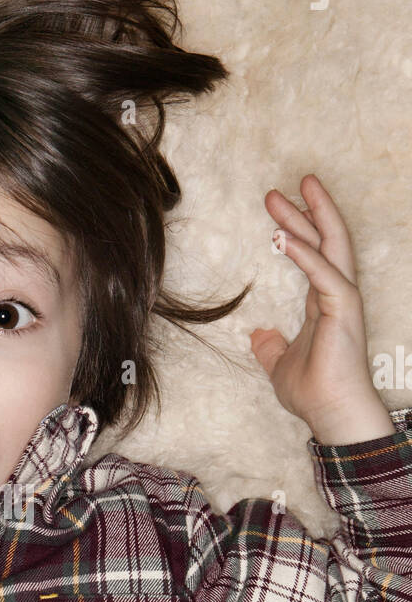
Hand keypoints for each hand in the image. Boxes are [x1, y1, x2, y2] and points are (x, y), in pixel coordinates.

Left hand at [250, 174, 394, 444]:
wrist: (331, 414)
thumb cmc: (314, 392)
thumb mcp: (279, 365)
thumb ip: (271, 347)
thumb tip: (257, 335)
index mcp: (324, 304)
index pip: (313, 255)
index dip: (297, 229)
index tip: (279, 205)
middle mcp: (336, 296)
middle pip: (324, 241)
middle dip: (304, 211)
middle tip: (281, 187)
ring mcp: (343, 300)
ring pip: (329, 247)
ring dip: (306, 218)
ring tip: (283, 194)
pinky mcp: (344, 310)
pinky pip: (324, 274)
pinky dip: (304, 254)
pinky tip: (282, 237)